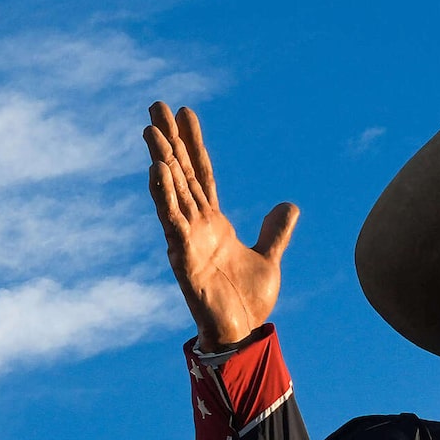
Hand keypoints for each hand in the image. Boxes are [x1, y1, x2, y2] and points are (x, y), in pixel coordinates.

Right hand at [144, 101, 298, 349]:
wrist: (242, 334)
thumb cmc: (248, 301)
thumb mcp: (268, 257)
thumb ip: (276, 231)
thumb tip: (289, 206)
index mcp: (214, 222)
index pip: (201, 173)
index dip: (194, 143)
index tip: (185, 113)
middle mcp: (196, 225)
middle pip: (181, 172)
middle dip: (169, 139)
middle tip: (155, 105)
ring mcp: (186, 238)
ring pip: (172, 191)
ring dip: (161, 159)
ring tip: (151, 129)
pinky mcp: (182, 255)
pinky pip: (171, 220)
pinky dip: (163, 195)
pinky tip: (156, 169)